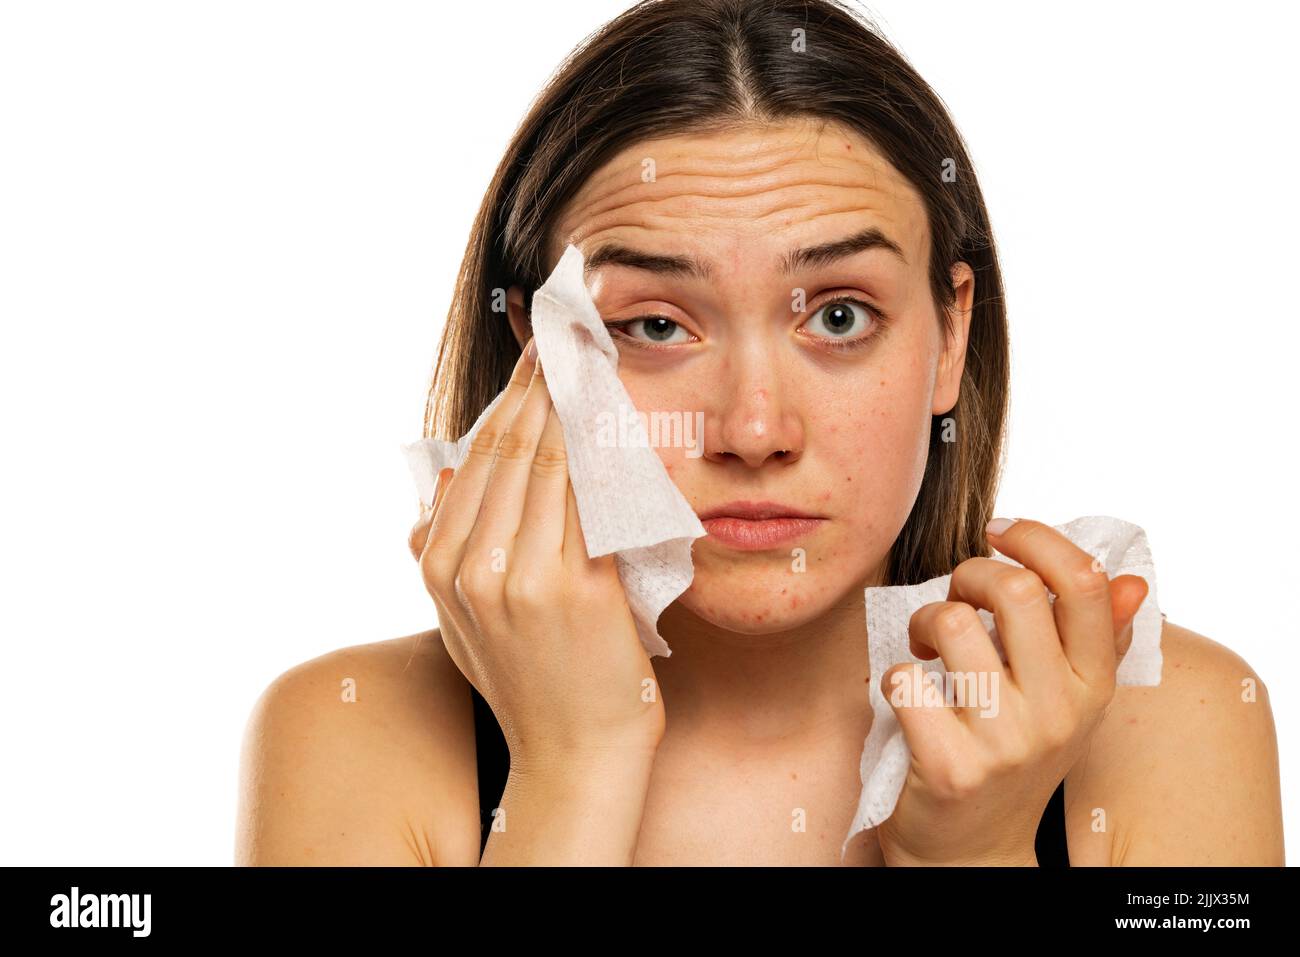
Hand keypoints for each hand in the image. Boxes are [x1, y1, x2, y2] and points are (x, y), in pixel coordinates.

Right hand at [407, 339, 665, 772]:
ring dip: (574, 401)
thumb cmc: (528, 683)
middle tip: (570, 334)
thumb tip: (435, 491)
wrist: (575, 754)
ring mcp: (522, 577)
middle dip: (543, 382)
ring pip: (550, 461)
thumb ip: (442, 554)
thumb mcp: (462, 622)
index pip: (479, 456)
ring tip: (595, 357)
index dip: (512, 397)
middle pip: (512, 447)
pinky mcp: (577, 589)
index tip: (538, 355)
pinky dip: (604, 449)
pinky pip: (591, 497)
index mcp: (439, 564)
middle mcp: (471, 565)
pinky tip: (618, 415)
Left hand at [874, 517, 1148, 865]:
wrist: (973, 852)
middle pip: (1013, 590)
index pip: (1083, 583)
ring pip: (952, 624)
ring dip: (924, 620)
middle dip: (969, 573)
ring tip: (927, 646)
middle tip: (956, 596)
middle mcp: (1058, 712)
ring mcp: (1004, 742)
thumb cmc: (1014, 757)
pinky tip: (910, 697)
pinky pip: (905, 679)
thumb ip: (1098, 639)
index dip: (1036, 538)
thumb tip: (1132, 579)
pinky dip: (895, 676)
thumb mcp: (1068, 702)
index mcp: (1093, 686)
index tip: (998, 532)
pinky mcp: (950, 765)